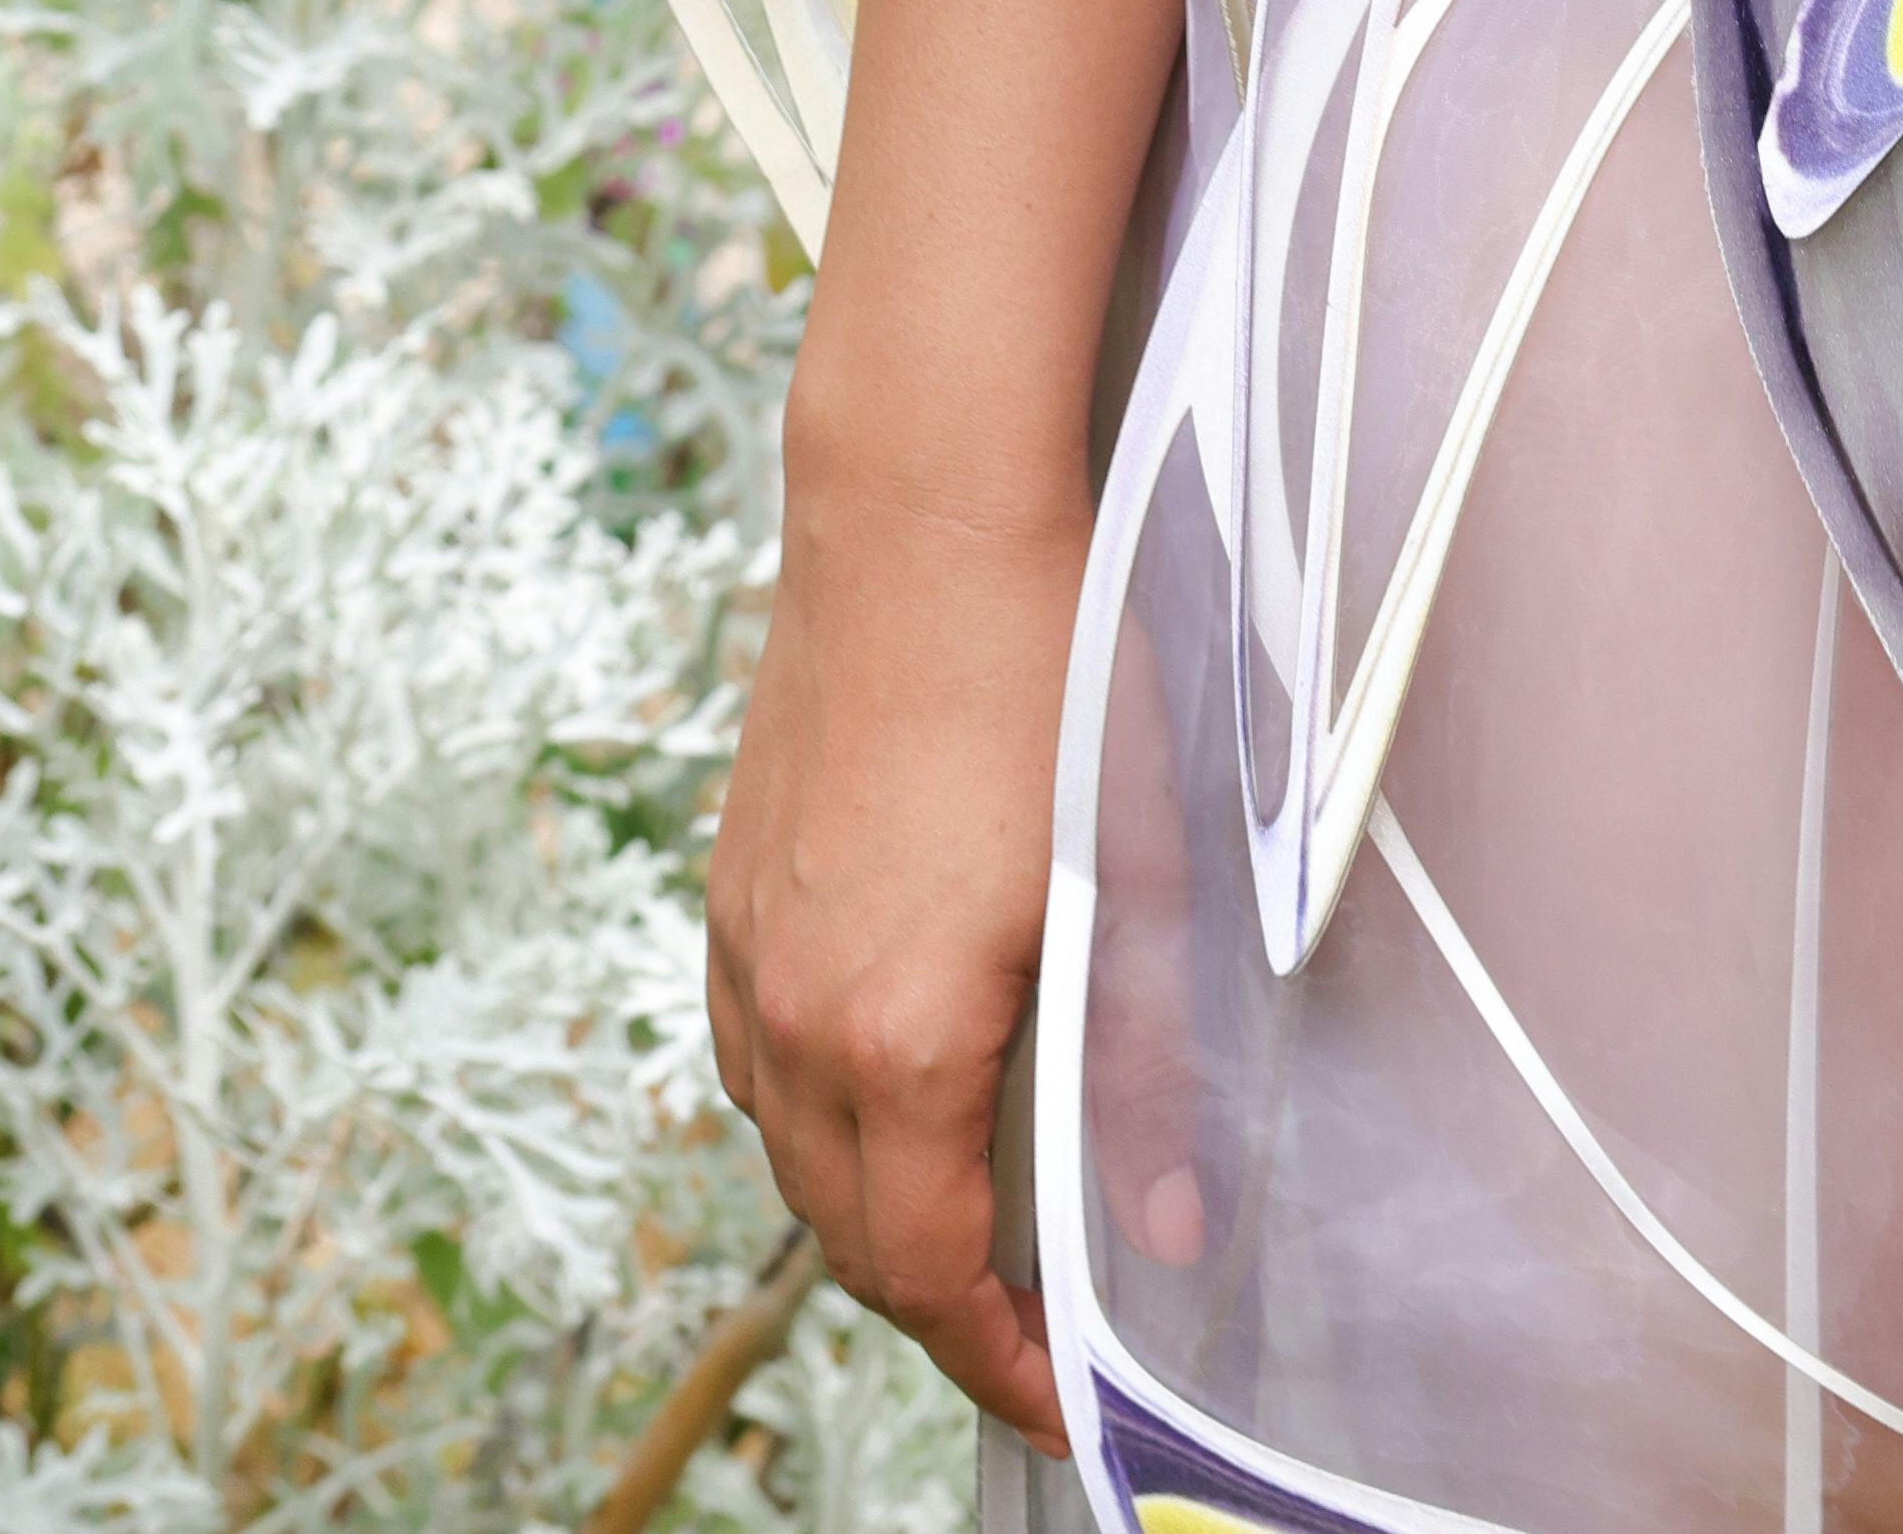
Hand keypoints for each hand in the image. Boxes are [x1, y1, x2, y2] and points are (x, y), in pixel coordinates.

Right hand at [706, 421, 1085, 1441]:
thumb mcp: (1141, 880)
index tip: (1054, 1394)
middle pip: (848, 1232)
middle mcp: (796, 1015)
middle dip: (937, 1298)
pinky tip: (885, 1076)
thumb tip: (1169, 1232)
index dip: (995, 1355)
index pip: (926, 1272)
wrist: (923, 509)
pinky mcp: (733, 883)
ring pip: (792, 1147)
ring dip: (873, 1201)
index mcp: (896, 1037)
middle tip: (1029, 1319)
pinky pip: (757, 1051)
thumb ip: (1147, 1072)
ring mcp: (749, 947)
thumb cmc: (1051, 671)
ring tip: (969, 1207)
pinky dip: (820, 1105)